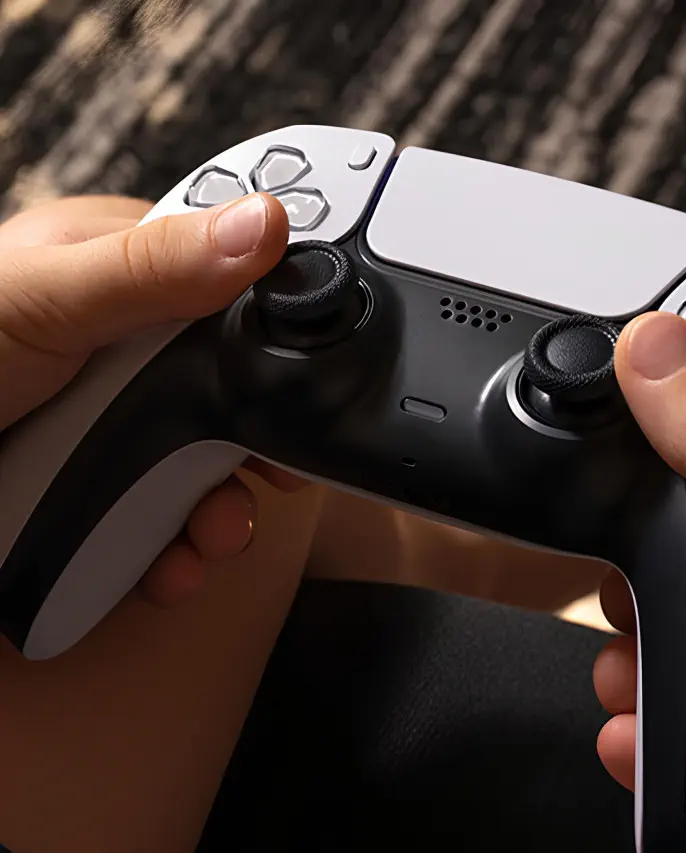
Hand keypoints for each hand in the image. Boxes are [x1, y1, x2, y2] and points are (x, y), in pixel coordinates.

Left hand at [0, 194, 303, 609]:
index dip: (285, 324)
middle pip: (233, 389)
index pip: (235, 283)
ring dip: (223, 510)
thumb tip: (268, 223)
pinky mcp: (101, 484)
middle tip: (278, 470)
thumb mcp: (44, 302)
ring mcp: (115, 422)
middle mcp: (128, 349)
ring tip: (212, 537)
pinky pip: (166, 516)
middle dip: (257, 442)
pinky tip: (171, 565)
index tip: (322, 365)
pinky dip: (179, 549)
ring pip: (206, 463)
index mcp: (124, 277)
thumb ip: (156, 268)